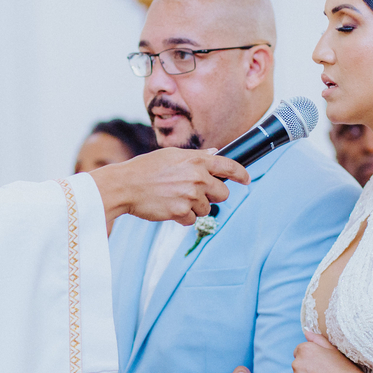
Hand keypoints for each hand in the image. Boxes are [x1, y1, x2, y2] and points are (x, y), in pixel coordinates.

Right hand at [89, 148, 249, 226]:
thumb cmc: (145, 169)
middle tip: (194, 194)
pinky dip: (183, 217)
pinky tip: (169, 207)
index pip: (229, 166)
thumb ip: (196, 156)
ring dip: (193, 207)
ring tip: (174, 198)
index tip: (246, 180)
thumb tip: (215, 153)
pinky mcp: (182, 211)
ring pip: (206, 208)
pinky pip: (192, 220)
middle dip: (212, 196)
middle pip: (222, 193)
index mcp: (196, 160)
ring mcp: (190, 194)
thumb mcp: (171, 155)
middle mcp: (197, 176)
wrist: (125, 185)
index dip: (241, 174)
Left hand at [292, 331, 368, 372]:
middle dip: (308, 372)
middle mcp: (296, 364)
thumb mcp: (334, 350)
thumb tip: (306, 333)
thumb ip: (318, 340)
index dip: (311, 360)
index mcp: (304, 350)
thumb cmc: (346, 370)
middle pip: (298, 368)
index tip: (322, 366)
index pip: (299, 353)